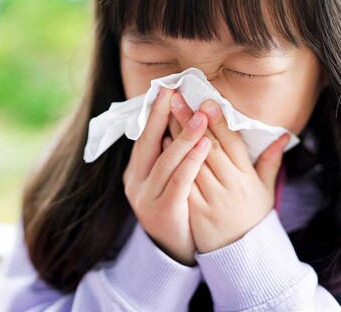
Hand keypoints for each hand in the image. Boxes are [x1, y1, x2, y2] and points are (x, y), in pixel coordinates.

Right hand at [122, 87, 211, 265]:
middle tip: (174, 91)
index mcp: (136, 171)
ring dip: (183, 135)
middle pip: (148, 143)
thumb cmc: (175, 209)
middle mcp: (135, 182)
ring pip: (165, 161)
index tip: (166, 89)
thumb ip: (168, 155)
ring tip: (199, 115)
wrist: (173, 252)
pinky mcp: (162, 211)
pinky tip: (204, 145)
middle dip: (161, 116)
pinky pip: (179, 180)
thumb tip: (180, 123)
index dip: (155, 113)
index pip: (144, 137)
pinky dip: (191, 160)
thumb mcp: (166, 181)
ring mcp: (146, 197)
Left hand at [167, 91, 289, 253]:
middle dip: (191, 120)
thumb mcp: (265, 190)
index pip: (231, 143)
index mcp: (247, 177)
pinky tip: (161, 144)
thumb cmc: (251, 218)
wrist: (240, 256)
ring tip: (165, 114)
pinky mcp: (194, 210)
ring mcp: (211, 198)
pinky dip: (172, 162)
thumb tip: (283, 135)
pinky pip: (181, 181)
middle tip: (177, 98)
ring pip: (192, 161)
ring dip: (177, 136)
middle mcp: (230, 185)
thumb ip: (271, 162)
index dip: (218, 121)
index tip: (205, 101)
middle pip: (208, 146)